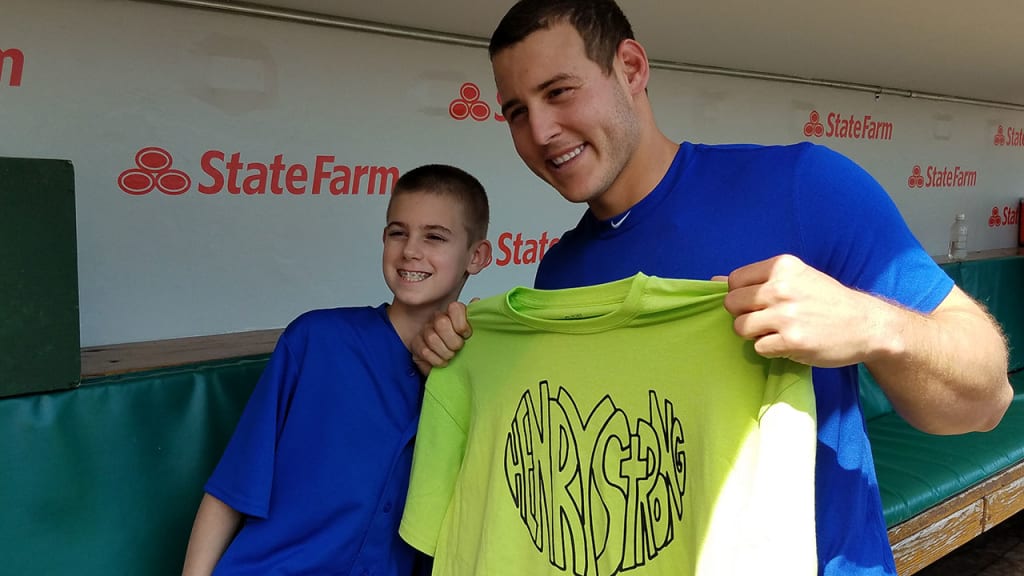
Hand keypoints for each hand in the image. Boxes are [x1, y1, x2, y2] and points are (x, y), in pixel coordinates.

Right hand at [411, 300, 471, 374]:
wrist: (448, 362)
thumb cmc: (459, 346)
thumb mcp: (471, 334)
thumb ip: (474, 318)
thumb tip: (476, 301)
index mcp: (452, 313)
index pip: (455, 308)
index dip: (462, 324)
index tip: (466, 335)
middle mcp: (437, 318)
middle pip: (442, 323)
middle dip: (453, 341)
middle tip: (458, 348)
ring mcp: (425, 330)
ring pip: (432, 338)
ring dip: (446, 352)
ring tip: (451, 356)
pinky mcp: (416, 343)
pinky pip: (425, 351)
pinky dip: (437, 360)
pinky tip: (442, 361)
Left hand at [718, 254, 882, 366]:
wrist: (866, 325)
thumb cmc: (827, 301)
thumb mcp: (797, 278)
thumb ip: (757, 279)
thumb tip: (714, 281)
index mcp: (782, 267)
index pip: (734, 281)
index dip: (740, 295)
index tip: (757, 302)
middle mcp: (781, 288)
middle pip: (732, 304)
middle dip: (743, 315)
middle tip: (766, 319)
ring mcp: (786, 315)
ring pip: (741, 327)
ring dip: (754, 334)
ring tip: (776, 331)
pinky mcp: (792, 341)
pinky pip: (758, 347)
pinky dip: (769, 349)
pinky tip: (788, 343)